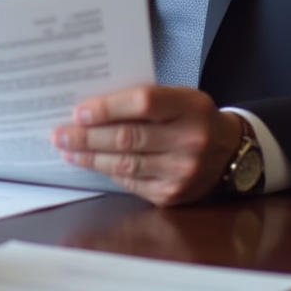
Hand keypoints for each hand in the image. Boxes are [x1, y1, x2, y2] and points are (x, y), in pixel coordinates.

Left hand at [51, 85, 243, 206]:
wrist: (230, 151)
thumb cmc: (193, 116)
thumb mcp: (178, 96)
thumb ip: (143, 99)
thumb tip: (92, 106)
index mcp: (190, 107)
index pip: (142, 103)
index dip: (107, 108)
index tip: (78, 111)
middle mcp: (189, 141)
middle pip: (128, 138)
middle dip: (87, 137)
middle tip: (60, 134)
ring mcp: (182, 171)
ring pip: (125, 163)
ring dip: (90, 157)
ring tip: (67, 149)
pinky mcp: (173, 194)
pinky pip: (131, 182)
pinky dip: (107, 172)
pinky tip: (89, 163)